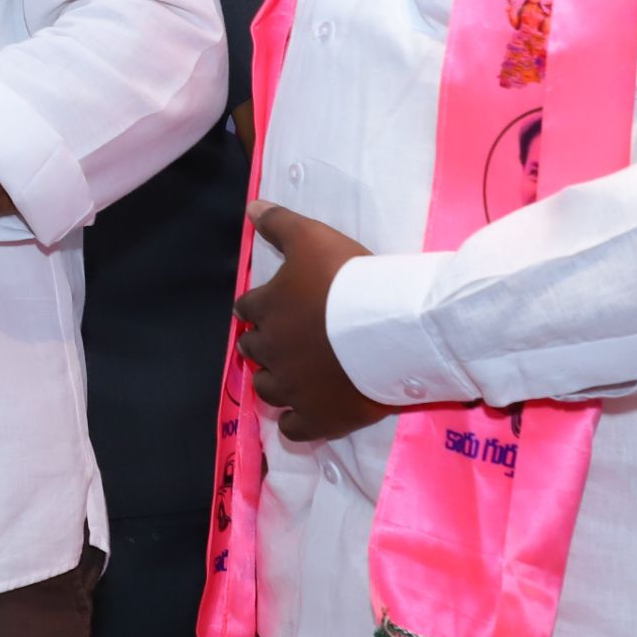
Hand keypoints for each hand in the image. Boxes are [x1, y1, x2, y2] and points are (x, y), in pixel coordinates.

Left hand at [233, 202, 395, 442]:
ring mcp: (292, 388)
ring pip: (267, 389)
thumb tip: (250, 208)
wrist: (391, 327)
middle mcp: (271, 350)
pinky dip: (295, 423)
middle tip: (286, 339)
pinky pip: (293, 429)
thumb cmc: (349, 279)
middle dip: (264, 343)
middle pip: (252, 349)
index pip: (246, 308)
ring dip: (275, 381)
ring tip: (294, 375)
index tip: (271, 306)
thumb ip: (278, 223)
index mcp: (266, 309)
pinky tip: (305, 414)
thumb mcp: (312, 237)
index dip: (258, 307)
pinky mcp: (318, 417)